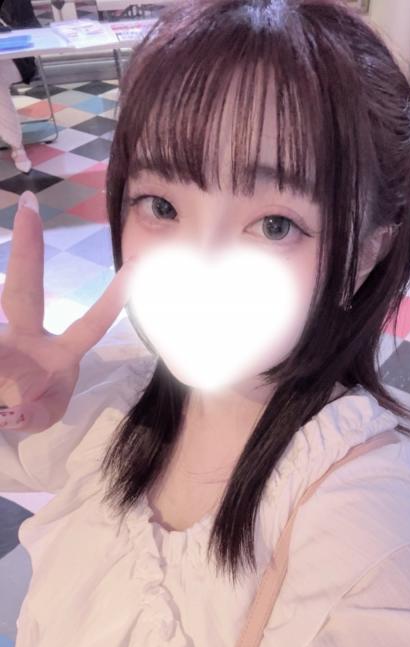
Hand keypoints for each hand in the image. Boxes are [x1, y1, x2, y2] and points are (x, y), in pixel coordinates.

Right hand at [0, 191, 134, 432]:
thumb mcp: (38, 417)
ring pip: (5, 314)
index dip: (111, 301)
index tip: (136, 269)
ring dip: (4, 368)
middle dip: (28, 249)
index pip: (89, 325)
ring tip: (12, 347)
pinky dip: (1, 389)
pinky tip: (4, 397)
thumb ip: (32, 417)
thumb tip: (15, 416)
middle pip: (24, 290)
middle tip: (28, 205)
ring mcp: (6, 338)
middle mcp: (30, 338)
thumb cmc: (29, 409)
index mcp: (58, 354)